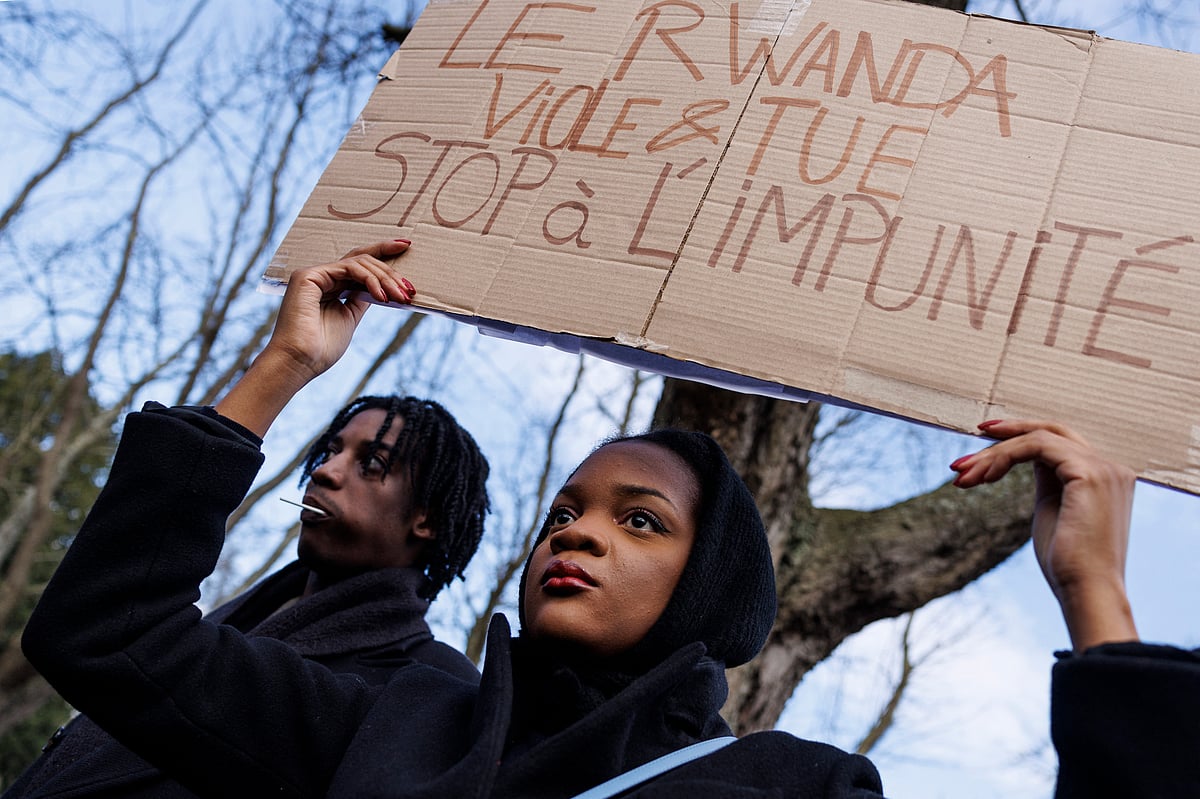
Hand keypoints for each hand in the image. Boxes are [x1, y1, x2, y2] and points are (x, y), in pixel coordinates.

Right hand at [263, 240, 413, 380]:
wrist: (300, 362)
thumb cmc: (321, 348)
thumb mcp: (350, 317)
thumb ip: (361, 298)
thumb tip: (381, 287)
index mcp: (329, 286)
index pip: (359, 264)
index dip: (382, 253)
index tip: (406, 247)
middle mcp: (320, 276)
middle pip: (362, 260)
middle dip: (390, 272)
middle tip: (409, 290)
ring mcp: (313, 274)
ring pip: (359, 262)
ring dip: (385, 278)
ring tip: (400, 296)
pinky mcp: (309, 275)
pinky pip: (349, 268)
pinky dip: (370, 280)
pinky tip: (382, 296)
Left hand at [950, 419, 1137, 650]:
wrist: (1086, 591)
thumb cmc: (1066, 564)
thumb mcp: (1052, 512)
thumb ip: (1048, 482)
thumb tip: (1023, 460)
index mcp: (1104, 476)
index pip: (1059, 442)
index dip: (1018, 438)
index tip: (981, 449)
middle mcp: (1110, 467)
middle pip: (1050, 430)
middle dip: (1004, 434)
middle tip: (967, 453)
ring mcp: (1104, 467)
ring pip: (1037, 438)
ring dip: (993, 454)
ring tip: (962, 476)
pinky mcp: (1090, 473)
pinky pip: (1037, 447)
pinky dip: (1004, 456)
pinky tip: (982, 477)